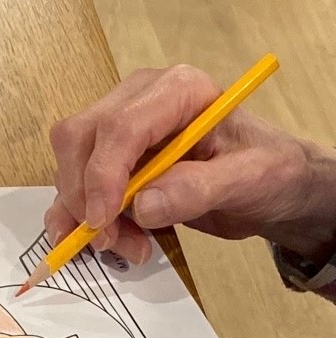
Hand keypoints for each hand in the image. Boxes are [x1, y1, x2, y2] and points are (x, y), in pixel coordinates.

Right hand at [45, 65, 335, 264]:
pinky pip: (74, 190)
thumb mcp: (250, 180)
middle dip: (83, 197)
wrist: (266, 186)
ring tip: (128, 246)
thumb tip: (142, 205)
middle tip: (111, 241)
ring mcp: (120, 129)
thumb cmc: (268, 172)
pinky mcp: (110, 161)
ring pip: (69, 167)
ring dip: (83, 216)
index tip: (103, 223)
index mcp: (178, 91)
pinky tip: (111, 242)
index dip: (102, 176)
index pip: (119, 126)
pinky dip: (78, 222)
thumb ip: (199, 189)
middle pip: (78, 139)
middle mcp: (140, 101)